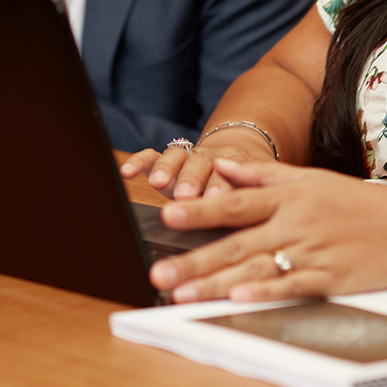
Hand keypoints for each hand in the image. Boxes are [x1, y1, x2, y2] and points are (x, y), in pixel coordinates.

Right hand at [120, 135, 272, 198]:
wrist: (242, 152)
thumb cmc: (251, 185)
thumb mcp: (259, 196)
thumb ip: (256, 208)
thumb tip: (255, 234)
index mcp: (238, 167)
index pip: (230, 175)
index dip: (221, 186)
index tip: (214, 198)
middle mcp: (212, 159)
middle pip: (202, 165)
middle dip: (192, 180)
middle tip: (185, 195)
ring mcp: (189, 158)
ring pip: (177, 157)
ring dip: (167, 169)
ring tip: (157, 183)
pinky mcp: (170, 160)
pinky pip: (153, 155)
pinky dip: (140, 162)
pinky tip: (126, 172)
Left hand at [150, 158, 386, 302]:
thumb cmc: (356, 202)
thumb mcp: (310, 179)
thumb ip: (264, 173)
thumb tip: (222, 164)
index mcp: (290, 196)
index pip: (237, 202)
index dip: (202, 209)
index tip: (168, 214)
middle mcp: (296, 222)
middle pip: (237, 242)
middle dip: (195, 258)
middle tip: (158, 270)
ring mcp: (313, 251)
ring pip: (257, 267)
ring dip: (218, 282)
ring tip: (182, 294)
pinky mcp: (330, 277)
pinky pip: (292, 285)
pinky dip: (267, 291)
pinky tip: (241, 297)